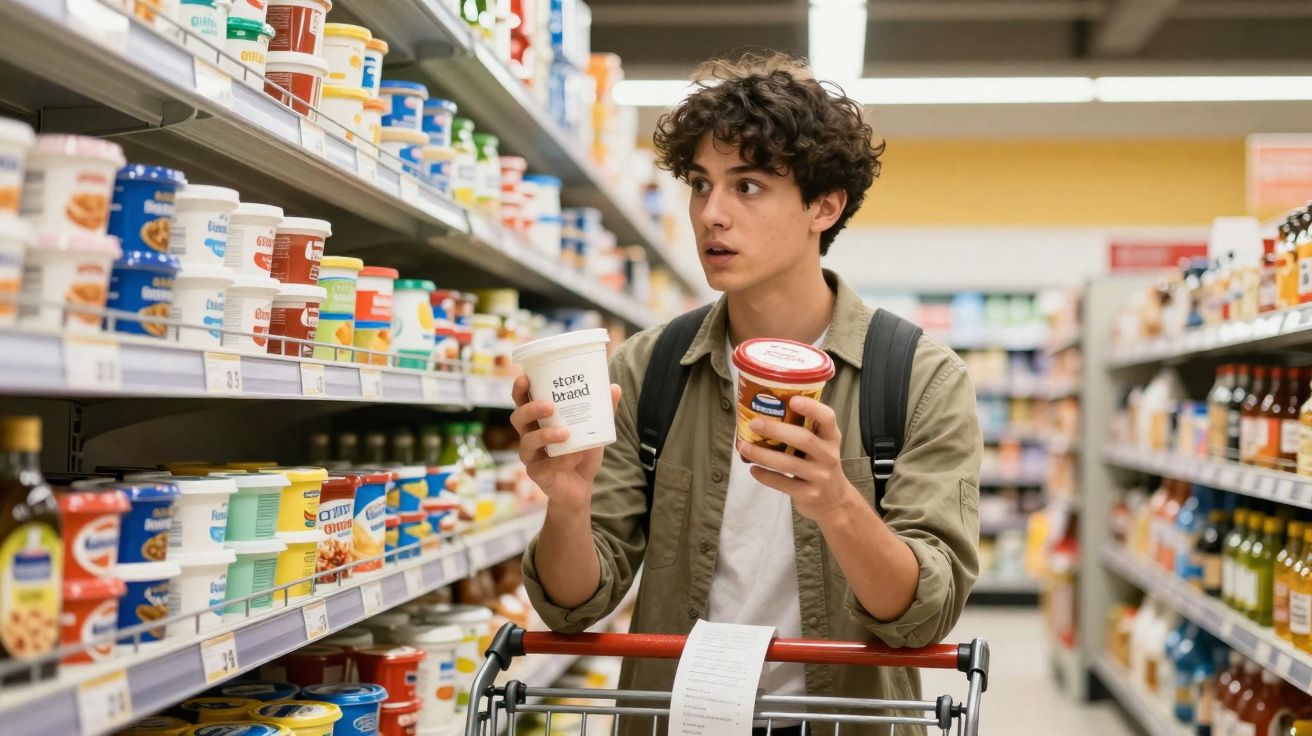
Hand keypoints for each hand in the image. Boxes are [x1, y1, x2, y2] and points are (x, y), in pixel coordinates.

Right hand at [510, 375, 620, 513]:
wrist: (582, 486)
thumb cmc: (582, 451)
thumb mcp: (594, 429)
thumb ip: (603, 410)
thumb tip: (614, 387)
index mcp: (539, 420)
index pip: (522, 401)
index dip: (520, 389)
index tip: (524, 378)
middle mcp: (530, 435)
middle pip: (518, 418)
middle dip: (530, 409)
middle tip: (550, 406)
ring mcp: (532, 456)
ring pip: (526, 443)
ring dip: (545, 436)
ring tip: (565, 433)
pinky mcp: (538, 474)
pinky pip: (543, 467)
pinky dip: (560, 461)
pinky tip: (574, 457)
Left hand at [736, 395, 859, 525]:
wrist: (834, 501)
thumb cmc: (819, 465)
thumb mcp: (821, 445)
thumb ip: (804, 430)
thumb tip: (764, 412)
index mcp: (831, 438)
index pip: (827, 418)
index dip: (812, 408)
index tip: (792, 400)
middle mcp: (829, 455)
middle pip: (804, 440)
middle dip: (777, 430)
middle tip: (754, 423)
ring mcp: (820, 477)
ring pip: (789, 463)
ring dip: (763, 454)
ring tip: (743, 447)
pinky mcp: (809, 494)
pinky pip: (783, 483)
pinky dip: (766, 476)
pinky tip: (753, 469)